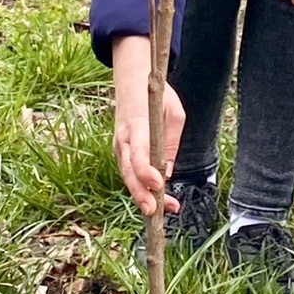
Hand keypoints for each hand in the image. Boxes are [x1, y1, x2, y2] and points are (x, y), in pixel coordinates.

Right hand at [111, 35, 186, 216]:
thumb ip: (172, 141)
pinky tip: (155, 200)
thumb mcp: (174, 112)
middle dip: (140, 193)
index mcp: (137, 125)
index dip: (146, 171)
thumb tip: (167, 172)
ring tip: (161, 212)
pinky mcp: (121, 152)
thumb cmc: (156, 96)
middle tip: (153, 212)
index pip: (138, 153)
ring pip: (128, 176)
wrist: (131, 81)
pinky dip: (140, 187)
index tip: (159, 184)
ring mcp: (119, 146)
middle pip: (129, 171)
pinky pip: (129, 172)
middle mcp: (123, 138)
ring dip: (142, 195)